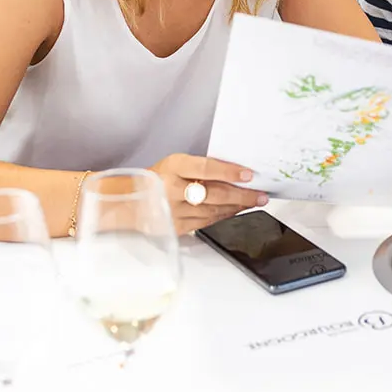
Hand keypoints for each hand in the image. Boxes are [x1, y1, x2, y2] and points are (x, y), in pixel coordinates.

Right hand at [148, 153, 267, 232]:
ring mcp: (174, 211)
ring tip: (254, 202)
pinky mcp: (176, 227)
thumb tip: (235, 173)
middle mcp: (172, 189)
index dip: (229, 172)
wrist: (131, 201)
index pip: (206, 168)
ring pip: (213, 210)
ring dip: (237, 207)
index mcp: (172, 167)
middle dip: (242, 195)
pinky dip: (224, 216)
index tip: (248, 175)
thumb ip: (200, 168)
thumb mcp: (174, 164)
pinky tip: (235, 211)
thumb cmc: (157, 179)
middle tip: (261, 194)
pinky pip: (206, 222)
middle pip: (214, 194)